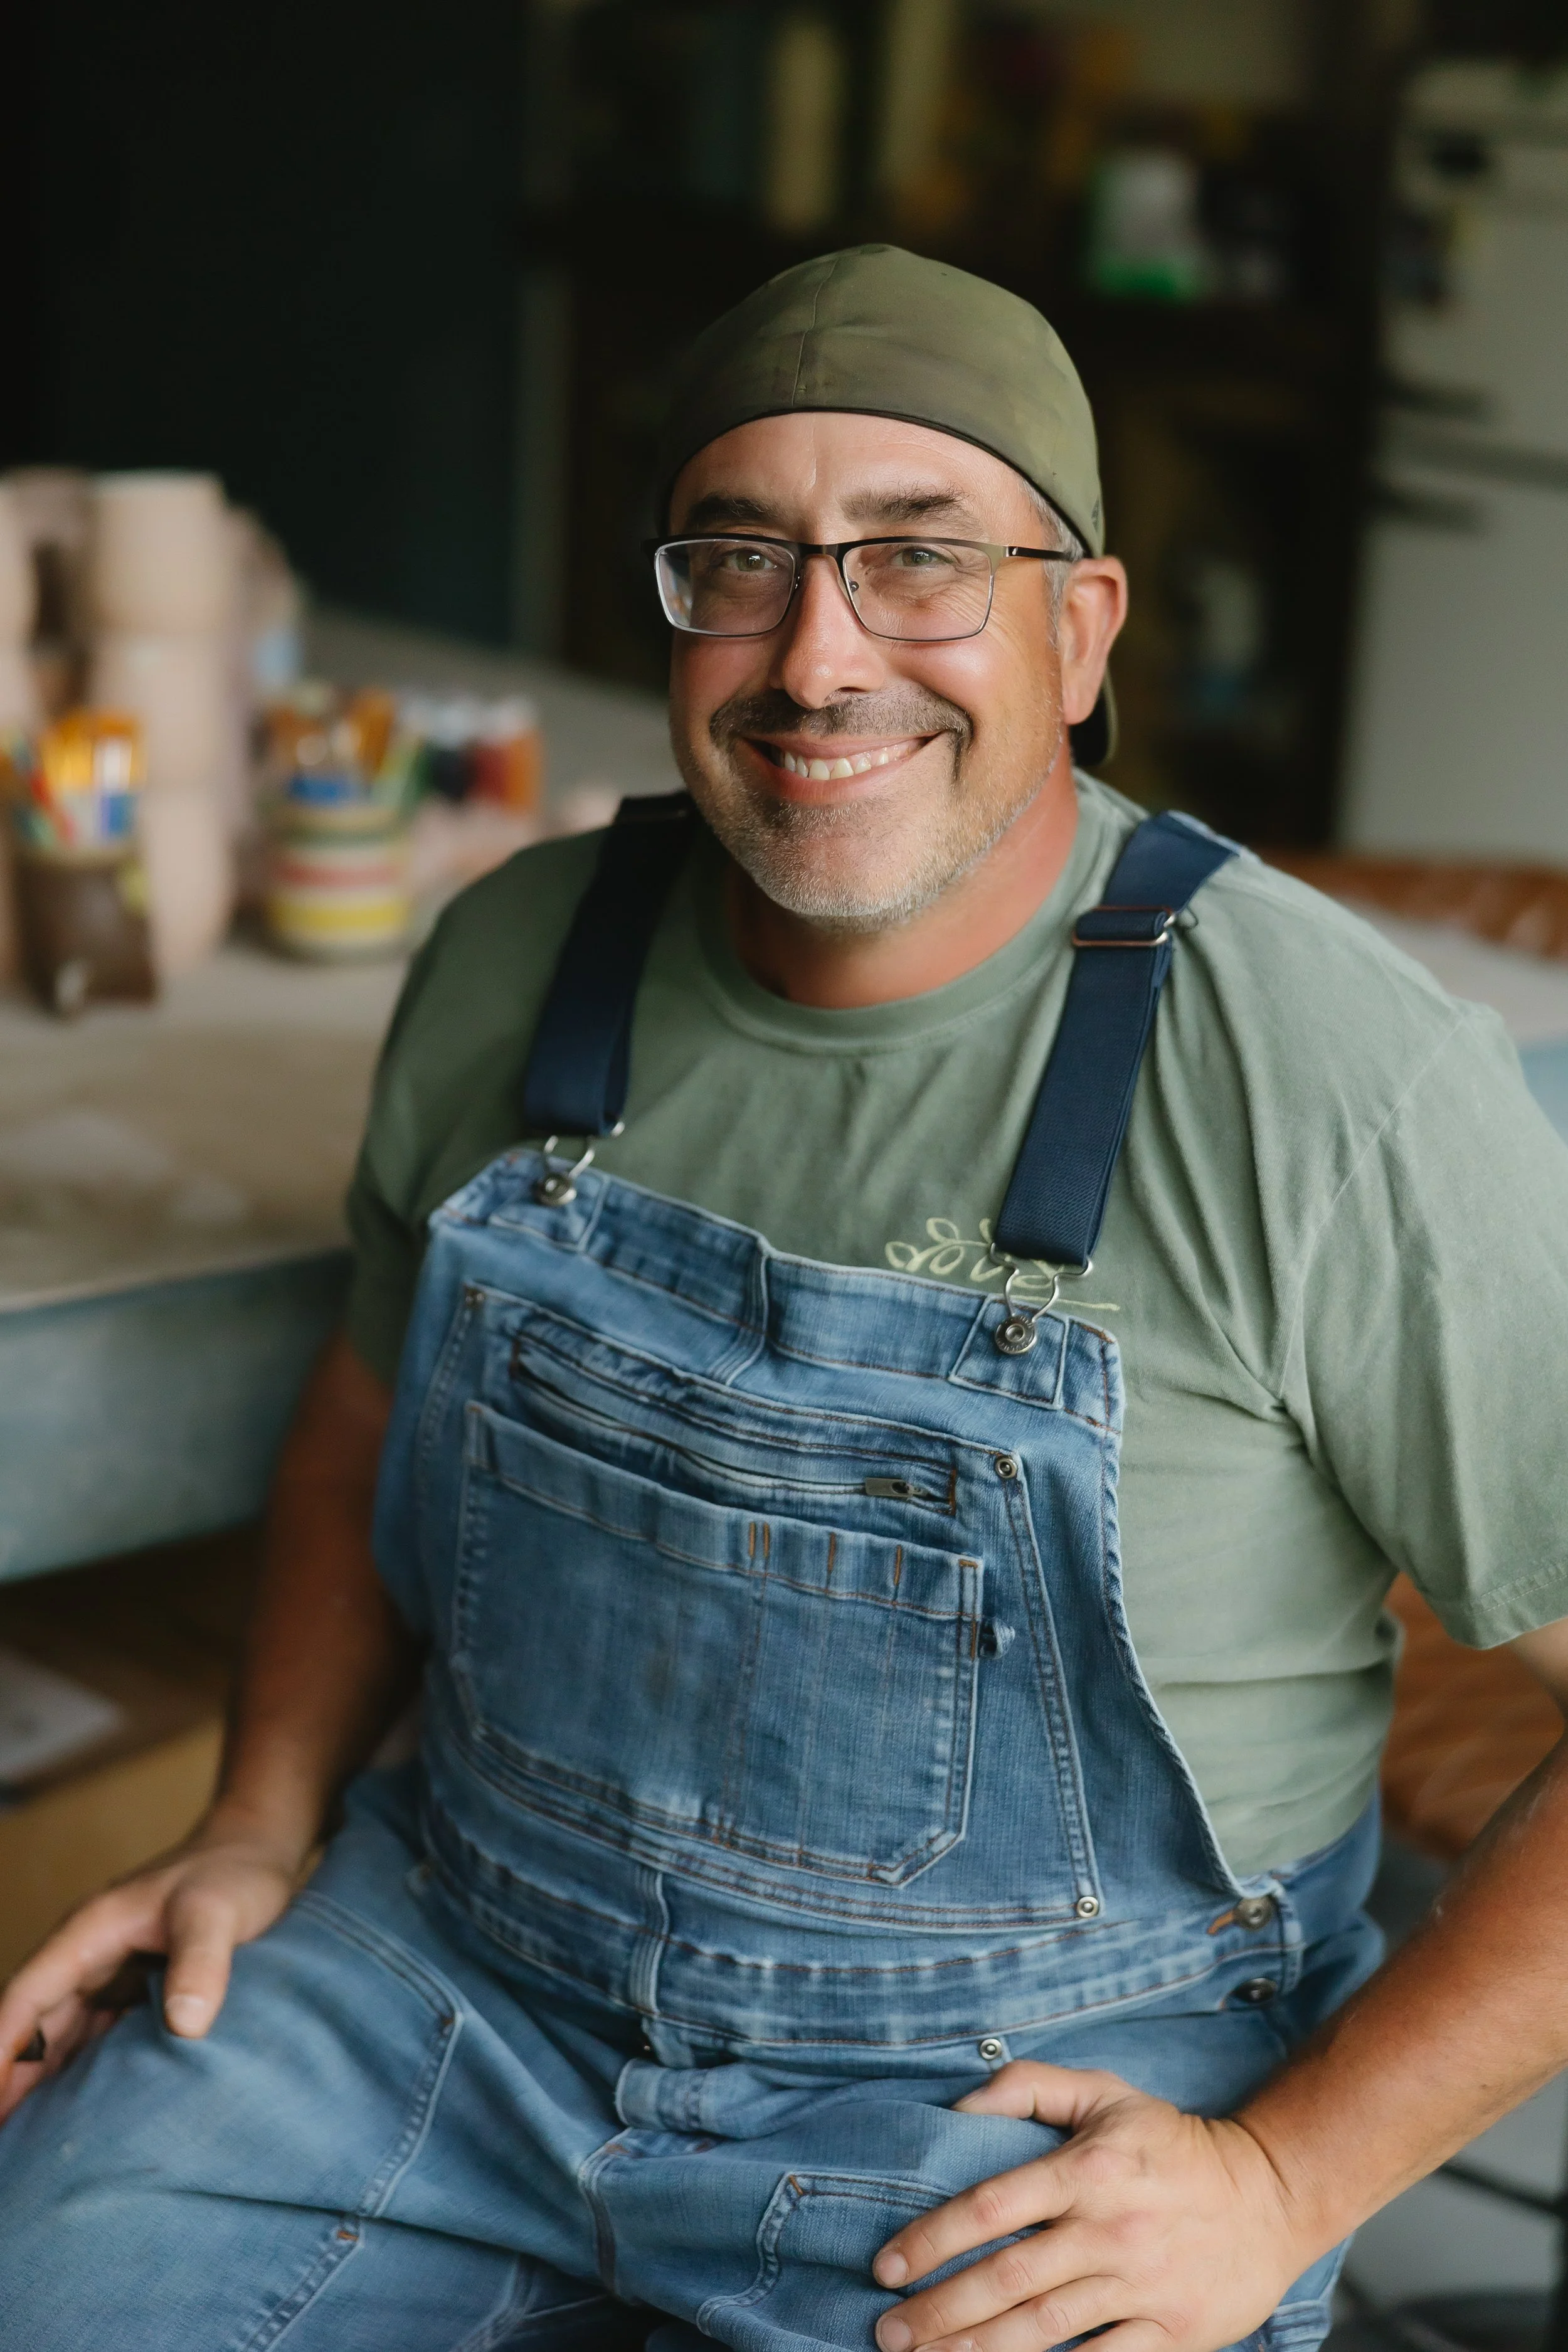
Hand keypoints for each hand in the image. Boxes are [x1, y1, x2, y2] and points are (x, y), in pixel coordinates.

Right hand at [0, 1812, 300, 2122]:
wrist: (262, 1848)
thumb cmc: (235, 1872)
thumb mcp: (217, 1912)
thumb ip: (200, 1962)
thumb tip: (184, 2026)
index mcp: (89, 1934)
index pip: (26, 1998)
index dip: (0, 2051)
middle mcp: (89, 1956)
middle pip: (32, 2026)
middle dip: (7, 2080)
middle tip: (4, 2150)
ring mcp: (110, 1974)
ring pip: (59, 2037)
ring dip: (38, 2084)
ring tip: (24, 2147)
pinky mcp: (135, 1990)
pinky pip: (94, 2039)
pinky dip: (79, 2076)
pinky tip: (77, 2117)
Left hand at [872, 2061, 1313, 2351]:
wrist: (1271, 2194)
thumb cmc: (1171, 2144)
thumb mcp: (1104, 2093)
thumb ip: (1028, 2087)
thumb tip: (961, 2105)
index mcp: (1088, 2169)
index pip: (991, 2207)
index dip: (932, 2239)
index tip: (888, 2266)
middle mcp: (1111, 2228)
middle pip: (1009, 2279)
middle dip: (941, 2311)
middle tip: (889, 2332)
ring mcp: (1143, 2285)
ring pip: (1045, 2330)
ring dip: (979, 2350)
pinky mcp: (1174, 2333)